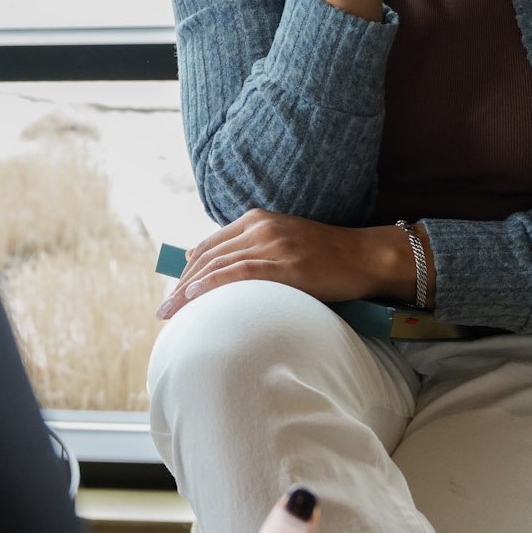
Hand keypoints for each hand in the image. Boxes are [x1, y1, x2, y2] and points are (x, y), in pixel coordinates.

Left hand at [157, 210, 406, 319]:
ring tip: (170, 312)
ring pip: (216, 265)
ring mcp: (272, 244)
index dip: (187, 271)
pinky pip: (238, 273)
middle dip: (181, 283)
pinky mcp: (285, 264)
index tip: (174, 293)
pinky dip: (211, 285)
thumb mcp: (284, 245)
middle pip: (206, 255)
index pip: (210, 245)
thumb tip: (215, 270)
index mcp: (258, 220)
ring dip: (187, 290)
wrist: (366, 256)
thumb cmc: (328, 258)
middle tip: (165, 310)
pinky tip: (194, 297)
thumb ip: (253, 252)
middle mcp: (260, 227)